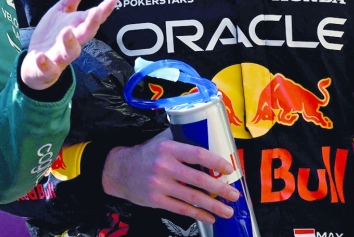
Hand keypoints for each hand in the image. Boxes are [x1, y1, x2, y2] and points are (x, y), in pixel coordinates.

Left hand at [20, 0, 117, 89]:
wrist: (36, 65)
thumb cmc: (53, 36)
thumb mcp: (62, 12)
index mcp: (78, 27)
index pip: (94, 18)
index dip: (104, 9)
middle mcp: (72, 42)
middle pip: (86, 34)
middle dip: (91, 24)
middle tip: (96, 12)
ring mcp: (60, 57)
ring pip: (70, 52)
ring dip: (69, 43)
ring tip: (67, 32)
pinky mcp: (46, 68)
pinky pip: (47, 68)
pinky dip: (44, 63)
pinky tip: (40, 57)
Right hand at [102, 130, 239, 223]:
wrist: (119, 170)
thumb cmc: (146, 153)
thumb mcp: (160, 140)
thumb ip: (180, 138)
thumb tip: (208, 136)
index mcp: (167, 148)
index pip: (197, 154)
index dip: (216, 162)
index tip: (229, 169)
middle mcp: (164, 166)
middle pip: (199, 179)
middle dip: (221, 189)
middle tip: (235, 195)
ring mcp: (159, 185)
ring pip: (193, 197)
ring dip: (214, 206)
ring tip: (228, 211)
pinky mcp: (156, 200)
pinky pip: (182, 209)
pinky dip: (198, 214)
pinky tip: (210, 218)